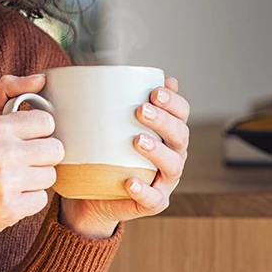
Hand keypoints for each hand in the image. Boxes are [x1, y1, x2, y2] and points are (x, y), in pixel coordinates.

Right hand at [0, 73, 62, 271]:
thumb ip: (7, 91)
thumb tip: (41, 78)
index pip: (47, 122)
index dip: (38, 133)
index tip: (22, 141)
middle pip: (55, 150)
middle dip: (41, 158)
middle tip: (19, 163)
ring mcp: (4, 182)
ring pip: (51, 176)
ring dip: (35, 180)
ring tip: (12, 181)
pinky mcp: (9, 208)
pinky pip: (42, 200)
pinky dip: (28, 202)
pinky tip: (9, 198)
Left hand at [58, 76, 190, 238]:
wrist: (90, 195)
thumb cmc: (100, 153)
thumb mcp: (102, 125)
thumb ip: (107, 101)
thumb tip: (99, 69)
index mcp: (165, 132)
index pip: (181, 113)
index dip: (174, 102)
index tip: (155, 90)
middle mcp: (171, 154)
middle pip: (180, 135)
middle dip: (164, 120)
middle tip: (140, 110)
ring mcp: (164, 180)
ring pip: (173, 165)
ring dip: (158, 151)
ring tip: (137, 140)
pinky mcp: (152, 202)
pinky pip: (153, 199)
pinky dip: (144, 190)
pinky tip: (130, 181)